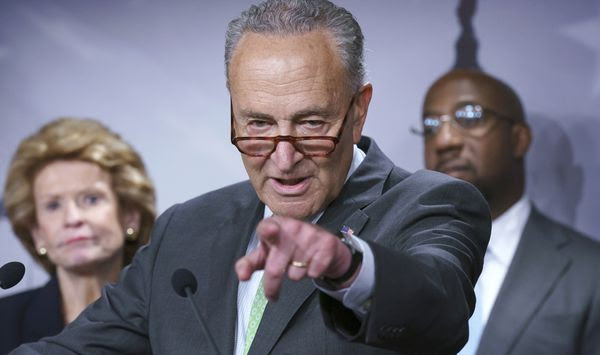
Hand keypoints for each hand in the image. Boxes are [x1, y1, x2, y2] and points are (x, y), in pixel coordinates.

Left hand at [235, 216, 355, 299]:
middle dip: (272, 286)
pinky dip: (312, 273)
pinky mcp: (327, 243)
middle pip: (275, 266)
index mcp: (273, 225)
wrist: (324, 247)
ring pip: (295, 273)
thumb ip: (248, 263)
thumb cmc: (288, 248)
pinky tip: (314, 263)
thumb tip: (242, 276)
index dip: (268, 230)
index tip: (270, 231)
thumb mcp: (266, 254)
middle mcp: (292, 226)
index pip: (266, 227)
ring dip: (296, 274)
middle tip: (272, 295)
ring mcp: (310, 234)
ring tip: (300, 264)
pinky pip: (314, 272)